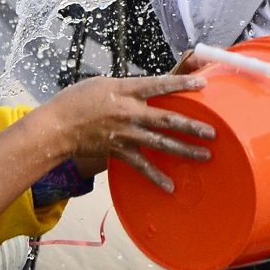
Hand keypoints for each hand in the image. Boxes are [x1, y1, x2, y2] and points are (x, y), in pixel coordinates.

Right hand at [33, 74, 214, 191]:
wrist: (57, 125)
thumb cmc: (77, 100)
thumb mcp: (104, 83)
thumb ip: (128, 87)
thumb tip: (147, 90)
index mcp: (126, 90)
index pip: (159, 84)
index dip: (182, 83)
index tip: (202, 84)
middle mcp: (129, 112)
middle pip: (167, 119)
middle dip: (192, 125)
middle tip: (213, 132)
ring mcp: (125, 133)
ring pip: (161, 143)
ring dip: (185, 149)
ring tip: (205, 155)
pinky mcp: (119, 151)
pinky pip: (141, 166)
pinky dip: (156, 177)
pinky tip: (170, 186)